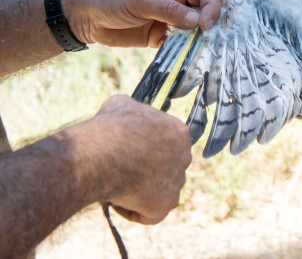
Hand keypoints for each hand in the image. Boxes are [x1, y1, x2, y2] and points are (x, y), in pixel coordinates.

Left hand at [62, 0, 220, 47]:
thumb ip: (168, 10)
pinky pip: (178, 45)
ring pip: (193, 31)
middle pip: (204, 12)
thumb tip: (198, 20)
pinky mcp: (160, 38)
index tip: (205, 24)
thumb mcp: (140, 1)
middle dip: (209, 25)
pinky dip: (183, 52)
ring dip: (197, 41)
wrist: (84, 17)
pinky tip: (183, 58)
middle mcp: (175, 3)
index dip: (211, 6)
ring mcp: (169, 22)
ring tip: (197, 52)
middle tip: (206, 40)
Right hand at [86, 95, 192, 223]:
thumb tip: (127, 113)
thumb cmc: (108, 128)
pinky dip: (133, 211)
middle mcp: (185, 156)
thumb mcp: (120, 105)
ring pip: (159, 192)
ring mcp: (178, 181)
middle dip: (145, 172)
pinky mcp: (166, 203)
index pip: (167, 146)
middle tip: (121, 171)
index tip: (128, 154)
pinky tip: (117, 201)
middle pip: (166, 169)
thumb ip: (132, 111)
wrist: (100, 153)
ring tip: (117, 184)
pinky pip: (151, 214)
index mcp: (179, 132)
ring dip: (140, 192)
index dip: (145, 152)